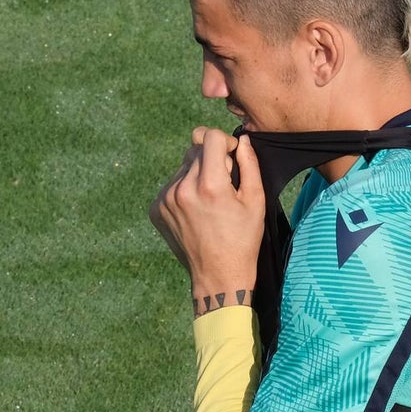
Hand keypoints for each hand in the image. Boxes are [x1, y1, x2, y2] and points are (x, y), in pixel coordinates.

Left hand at [150, 127, 264, 295]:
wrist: (217, 276)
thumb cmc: (243, 240)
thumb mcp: (255, 201)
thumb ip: (249, 165)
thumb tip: (242, 141)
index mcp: (209, 184)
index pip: (209, 135)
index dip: (225, 141)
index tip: (232, 158)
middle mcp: (182, 188)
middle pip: (195, 149)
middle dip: (212, 159)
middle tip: (224, 186)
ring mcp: (164, 199)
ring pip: (183, 167)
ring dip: (197, 174)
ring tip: (209, 202)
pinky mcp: (155, 209)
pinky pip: (172, 184)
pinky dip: (184, 190)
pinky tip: (196, 211)